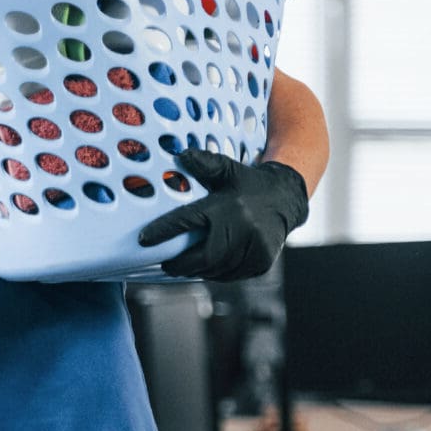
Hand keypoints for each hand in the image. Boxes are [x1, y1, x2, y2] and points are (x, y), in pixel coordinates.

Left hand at [136, 150, 310, 280]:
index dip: (164, 231)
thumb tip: (180, 156)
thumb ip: (204, 164)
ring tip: (185, 265)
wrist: (287, 199)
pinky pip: (232, 275)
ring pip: (217, 269)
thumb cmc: (249, 184)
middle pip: (203, 256)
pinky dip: (217, 273)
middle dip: (180, 263)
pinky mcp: (262, 262)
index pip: (188, 220)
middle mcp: (243, 228)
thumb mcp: (227, 169)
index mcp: (227, 206)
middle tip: (166, 263)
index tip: (144, 240)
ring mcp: (255, 248)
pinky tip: (209, 267)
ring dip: (198, 270)